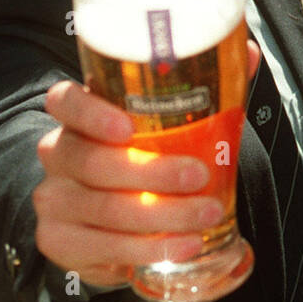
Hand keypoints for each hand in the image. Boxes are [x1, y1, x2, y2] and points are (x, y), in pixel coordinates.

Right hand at [32, 41, 259, 287]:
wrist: (125, 216)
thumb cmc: (152, 154)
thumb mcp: (175, 120)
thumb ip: (207, 85)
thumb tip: (248, 53)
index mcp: (80, 116)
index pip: (65, 101)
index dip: (89, 112)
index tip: (127, 126)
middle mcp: (59, 153)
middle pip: (90, 161)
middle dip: (150, 171)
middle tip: (198, 174)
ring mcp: (54, 199)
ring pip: (102, 208)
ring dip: (161, 214)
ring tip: (206, 213)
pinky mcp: (61, 241)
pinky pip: (102, 247)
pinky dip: (148, 248)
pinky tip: (183, 244)